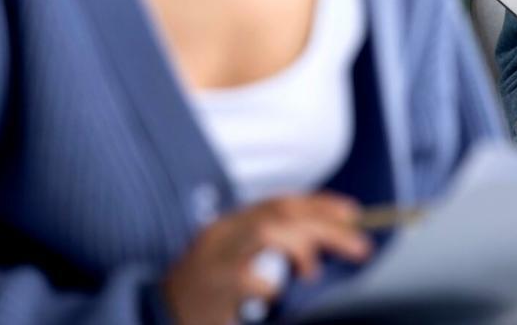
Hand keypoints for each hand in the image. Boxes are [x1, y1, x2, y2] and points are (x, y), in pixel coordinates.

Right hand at [163, 193, 371, 324]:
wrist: (157, 314)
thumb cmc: (208, 290)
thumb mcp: (238, 257)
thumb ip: (274, 241)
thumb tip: (328, 235)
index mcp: (233, 223)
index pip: (283, 202)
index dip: (321, 204)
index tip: (353, 214)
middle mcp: (223, 232)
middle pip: (282, 214)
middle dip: (326, 227)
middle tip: (359, 247)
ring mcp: (213, 257)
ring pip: (267, 233)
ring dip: (301, 249)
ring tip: (312, 273)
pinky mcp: (207, 287)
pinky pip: (245, 277)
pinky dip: (268, 285)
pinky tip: (275, 296)